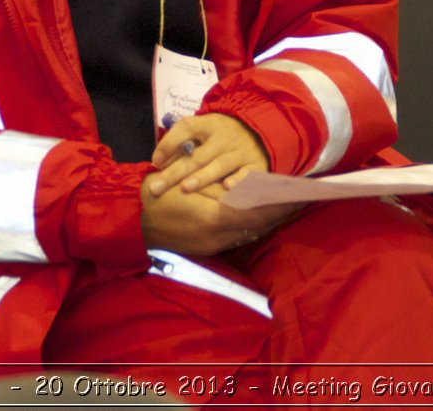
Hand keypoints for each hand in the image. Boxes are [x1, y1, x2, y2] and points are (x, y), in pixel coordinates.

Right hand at [140, 179, 300, 255]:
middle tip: (301, 199)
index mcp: (215, 219)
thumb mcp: (190, 184)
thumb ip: (221, 189)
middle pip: (259, 225)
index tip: (299, 192)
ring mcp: (213, 246)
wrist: (131, 220)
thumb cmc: (157, 195)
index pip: (258, 211)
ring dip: (268, 221)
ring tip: (288, 207)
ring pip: (250, 233)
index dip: (280, 202)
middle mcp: (218, 238)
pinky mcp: (207, 249)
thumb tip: (249, 188)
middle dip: (280, 212)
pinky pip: (237, 238)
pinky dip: (252, 227)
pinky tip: (262, 218)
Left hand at [149, 113, 268, 195]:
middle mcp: (224, 137)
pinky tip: (227, 188)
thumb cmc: (221, 136)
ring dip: (202, 177)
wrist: (259, 130)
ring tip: (185, 188)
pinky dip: (238, 180)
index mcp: (208, 125)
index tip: (155, 162)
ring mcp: (241, 151)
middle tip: (157, 187)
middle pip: (198, 155)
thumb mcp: (203, 130)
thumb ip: (182, 142)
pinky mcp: (256, 164)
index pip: (186, 128)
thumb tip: (157, 162)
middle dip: (176, 172)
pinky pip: (247, 174)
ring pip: (219, 165)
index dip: (169, 143)